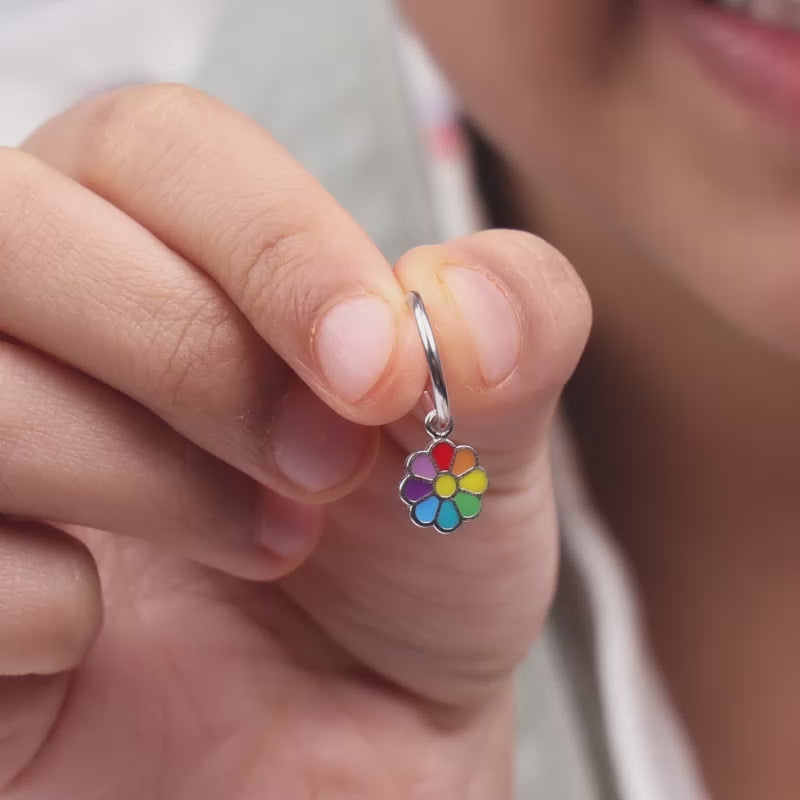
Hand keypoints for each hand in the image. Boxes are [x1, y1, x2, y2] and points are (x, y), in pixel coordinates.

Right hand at [0, 85, 589, 798]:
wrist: (363, 731)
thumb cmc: (411, 571)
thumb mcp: (485, 448)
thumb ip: (511, 340)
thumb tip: (472, 304)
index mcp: (169, 249)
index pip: (157, 147)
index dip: (269, 239)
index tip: (377, 365)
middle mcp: (47, 324)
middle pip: (15, 225)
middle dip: (191, 352)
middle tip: (323, 467)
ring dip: (142, 478)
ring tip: (264, 544)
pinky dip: (52, 608)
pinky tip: (116, 637)